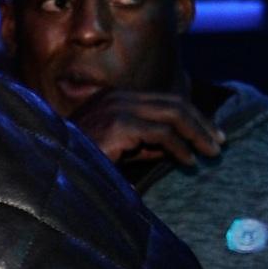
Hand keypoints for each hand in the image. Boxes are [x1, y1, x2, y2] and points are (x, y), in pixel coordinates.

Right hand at [70, 89, 223, 166]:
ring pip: (173, 114)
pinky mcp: (119, 125)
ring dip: (198, 134)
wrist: (47, 172)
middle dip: (201, 124)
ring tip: (211, 153)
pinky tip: (188, 162)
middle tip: (220, 143)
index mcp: (114, 98)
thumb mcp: (116, 149)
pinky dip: (180, 148)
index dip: (192, 117)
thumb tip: (174, 148)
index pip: (164, 101)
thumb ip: (142, 144)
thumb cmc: (77, 163)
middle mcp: (116, 97)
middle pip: (174, 103)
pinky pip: (162, 134)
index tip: (210, 135)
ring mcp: (117, 108)